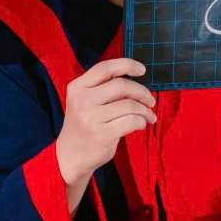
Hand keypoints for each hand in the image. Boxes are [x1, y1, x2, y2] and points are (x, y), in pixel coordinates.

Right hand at [55, 58, 156, 187]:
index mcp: (77, 87)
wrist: (70, 155)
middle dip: (142, 92)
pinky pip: (132, 121)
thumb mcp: (83, 101)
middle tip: (149, 100)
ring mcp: (91, 117)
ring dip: (145, 110)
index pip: (105, 68)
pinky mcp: (102, 133)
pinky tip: (140, 125)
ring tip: (148, 116)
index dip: (127, 65)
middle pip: (121, 85)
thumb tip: (134, 79)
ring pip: (130, 104)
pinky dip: (141, 122)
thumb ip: (101, 88)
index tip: (142, 70)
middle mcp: (82, 100)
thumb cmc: (83, 125)